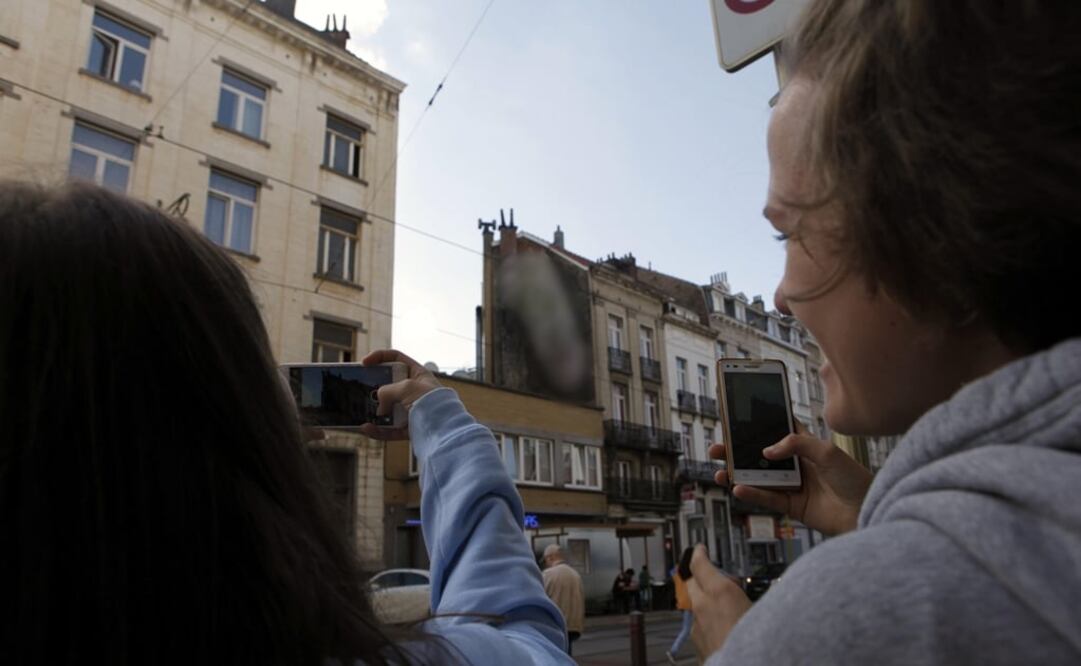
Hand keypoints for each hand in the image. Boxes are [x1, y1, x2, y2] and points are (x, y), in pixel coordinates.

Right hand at [358, 349, 440, 440]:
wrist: (445, 429)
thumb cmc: (431, 402)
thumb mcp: (406, 387)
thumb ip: (387, 391)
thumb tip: (379, 407)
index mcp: (418, 374)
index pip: (396, 358)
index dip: (380, 357)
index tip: (364, 363)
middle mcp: (414, 391)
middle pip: (388, 385)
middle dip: (373, 389)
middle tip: (358, 390)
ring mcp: (411, 410)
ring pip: (386, 410)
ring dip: (372, 412)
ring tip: (359, 413)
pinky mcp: (409, 429)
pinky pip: (389, 429)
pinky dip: (377, 430)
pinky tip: (366, 429)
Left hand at [687, 544, 750, 656]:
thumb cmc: (759, 641)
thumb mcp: (763, 609)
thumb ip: (749, 596)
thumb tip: (754, 593)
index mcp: (720, 592)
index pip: (699, 564)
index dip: (698, 554)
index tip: (699, 549)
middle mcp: (703, 606)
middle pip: (691, 581)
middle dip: (699, 577)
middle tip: (714, 577)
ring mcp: (697, 625)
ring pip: (695, 604)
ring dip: (704, 601)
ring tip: (724, 607)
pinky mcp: (696, 642)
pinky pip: (698, 624)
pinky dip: (706, 621)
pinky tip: (722, 627)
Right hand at [710, 421, 871, 535]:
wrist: (868, 512)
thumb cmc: (855, 480)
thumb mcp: (827, 452)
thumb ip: (797, 445)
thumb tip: (768, 449)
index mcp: (806, 446)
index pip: (778, 430)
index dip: (759, 424)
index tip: (738, 418)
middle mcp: (797, 464)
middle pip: (761, 455)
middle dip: (738, 451)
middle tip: (718, 447)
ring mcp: (793, 485)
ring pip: (759, 477)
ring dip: (738, 473)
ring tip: (719, 470)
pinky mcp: (792, 506)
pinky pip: (767, 498)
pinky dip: (752, 494)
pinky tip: (738, 487)